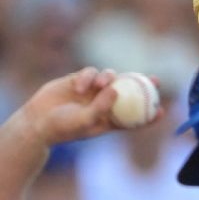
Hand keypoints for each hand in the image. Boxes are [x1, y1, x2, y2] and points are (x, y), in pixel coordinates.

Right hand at [19, 68, 161, 145]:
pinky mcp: (79, 80)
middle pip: (129, 91)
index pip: (133, 117)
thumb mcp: (83, 121)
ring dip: (109, 77)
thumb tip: (118, 91)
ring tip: (100, 84)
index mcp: (107, 120)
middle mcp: (102, 104)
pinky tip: (79, 86)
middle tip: (155, 80)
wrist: (35, 121)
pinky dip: (88, 76)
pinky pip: (90, 72)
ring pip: (111, 77)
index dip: (149, 114)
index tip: (163, 111)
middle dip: (144, 85)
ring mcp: (91, 91)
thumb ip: (101, 107)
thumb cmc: (61, 127)